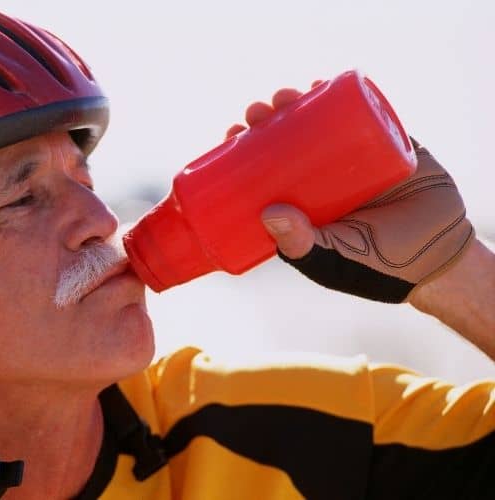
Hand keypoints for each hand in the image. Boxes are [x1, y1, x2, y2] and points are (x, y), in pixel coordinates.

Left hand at [227, 83, 473, 303]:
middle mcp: (321, 177)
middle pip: (286, 140)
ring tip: (283, 95)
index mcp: (301, 203)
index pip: (264, 170)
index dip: (244, 150)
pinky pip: (361, 116)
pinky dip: (341, 97)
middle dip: (266, 120)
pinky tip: (318, 84)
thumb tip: (268, 214)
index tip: (229, 135)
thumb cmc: (378, 268)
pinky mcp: (385, 146)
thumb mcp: (332, 259)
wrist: (441, 258)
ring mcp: (353, 159)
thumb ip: (302, 245)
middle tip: (255, 112)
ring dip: (296, 103)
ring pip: (318, 123)